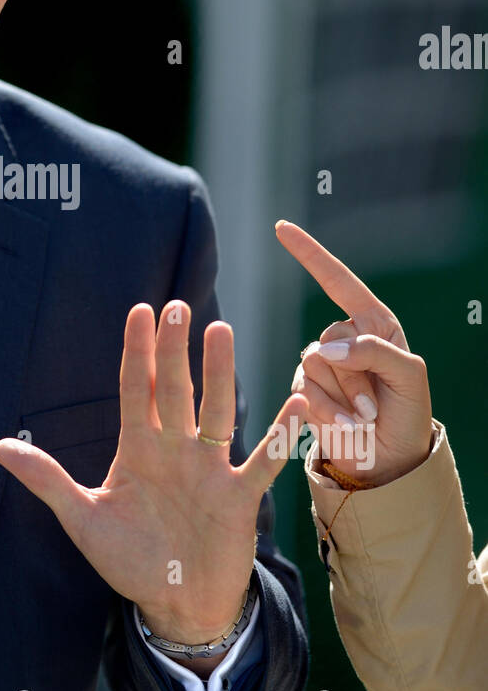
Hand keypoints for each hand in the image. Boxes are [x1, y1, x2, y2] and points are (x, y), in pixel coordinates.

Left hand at [0, 300, 306, 651]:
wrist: (176, 606)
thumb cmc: (130, 560)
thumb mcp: (82, 518)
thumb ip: (47, 480)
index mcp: (139, 449)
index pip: (137, 389)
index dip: (138, 351)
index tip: (140, 309)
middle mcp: (176, 449)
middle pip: (176, 389)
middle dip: (175, 350)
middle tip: (177, 306)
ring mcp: (210, 469)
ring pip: (217, 410)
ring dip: (220, 373)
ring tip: (220, 332)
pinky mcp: (239, 496)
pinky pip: (264, 460)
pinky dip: (281, 435)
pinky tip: (296, 403)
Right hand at [276, 220, 433, 485]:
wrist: (390, 461)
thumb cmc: (408, 414)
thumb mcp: (409, 376)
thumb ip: (373, 351)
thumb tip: (325, 349)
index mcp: (374, 325)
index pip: (338, 281)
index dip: (310, 254)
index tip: (281, 229)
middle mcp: (345, 340)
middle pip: (329, 337)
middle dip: (353, 374)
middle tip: (373, 404)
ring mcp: (324, 366)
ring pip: (313, 363)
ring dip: (342, 395)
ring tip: (362, 416)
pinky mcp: (306, 391)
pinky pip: (303, 388)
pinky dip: (327, 409)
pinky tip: (345, 424)